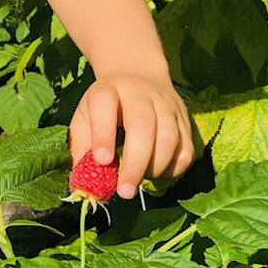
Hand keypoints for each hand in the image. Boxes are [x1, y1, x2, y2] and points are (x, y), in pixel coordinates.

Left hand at [68, 72, 193, 198]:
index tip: (102, 160)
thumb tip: (84, 186)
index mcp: (108, 90)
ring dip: (155, 167)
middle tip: (125, 191)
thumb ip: (81, 147)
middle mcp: (140, 93)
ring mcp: (166, 105)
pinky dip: (173, 169)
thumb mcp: (85, 117)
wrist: (138, 76)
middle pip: (142, 124)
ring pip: (169, 137)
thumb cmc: (106, 107)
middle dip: (135, 163)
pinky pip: (186, 149)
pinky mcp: (185, 119)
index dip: (103, 133)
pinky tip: (157, 173)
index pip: (104, 104)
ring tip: (140, 180)